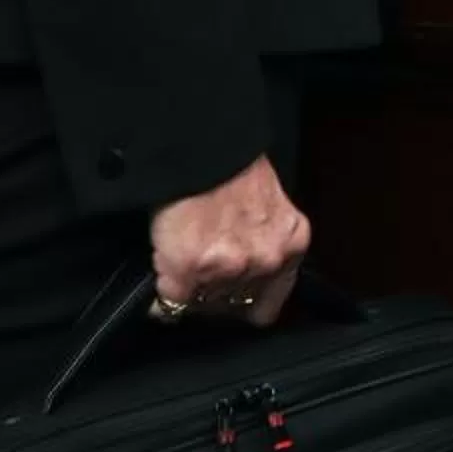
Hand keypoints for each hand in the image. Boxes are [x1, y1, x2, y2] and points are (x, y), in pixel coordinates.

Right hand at [149, 153, 309, 328]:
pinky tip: (160, 279)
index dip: (244, 303)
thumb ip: (264, 242)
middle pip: (232, 307)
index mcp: (291, 244)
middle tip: (201, 275)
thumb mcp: (270, 206)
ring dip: (190, 292)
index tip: (230, 298)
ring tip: (182, 265)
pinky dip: (161, 297)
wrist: (203, 144)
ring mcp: (226, 270)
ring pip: (201, 306)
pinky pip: (168, 303)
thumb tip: (244, 270)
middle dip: (215, 295)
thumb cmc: (234, 166)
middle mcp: (264, 262)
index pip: (267, 307)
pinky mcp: (187, 270)